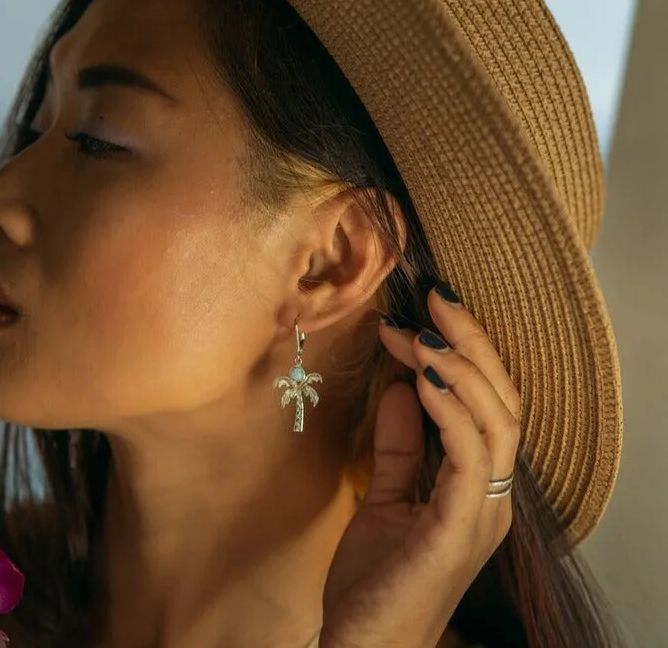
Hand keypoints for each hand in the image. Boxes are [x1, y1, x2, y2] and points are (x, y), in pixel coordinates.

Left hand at [319, 284, 520, 647]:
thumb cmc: (377, 580)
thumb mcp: (386, 496)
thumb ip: (398, 445)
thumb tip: (399, 388)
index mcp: (475, 486)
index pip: (488, 404)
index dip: (462, 352)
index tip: (420, 314)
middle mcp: (491, 496)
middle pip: (503, 402)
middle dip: (470, 343)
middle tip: (434, 299)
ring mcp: (482, 512)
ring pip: (496, 422)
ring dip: (458, 368)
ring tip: (421, 334)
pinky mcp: (460, 529)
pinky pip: (469, 457)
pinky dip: (451, 411)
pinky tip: (423, 379)